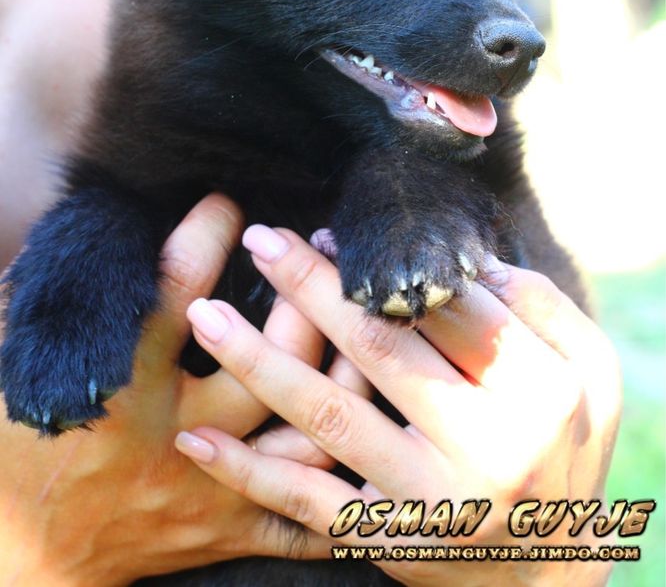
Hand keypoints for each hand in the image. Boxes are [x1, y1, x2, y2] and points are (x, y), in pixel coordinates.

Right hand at [0, 198, 333, 585]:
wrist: (23, 553)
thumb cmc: (17, 442)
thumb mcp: (25, 355)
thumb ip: (63, 292)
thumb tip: (107, 220)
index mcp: (118, 385)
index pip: (177, 289)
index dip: (208, 231)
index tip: (226, 203)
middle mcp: (173, 436)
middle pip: (268, 363)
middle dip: (301, 297)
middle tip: (307, 251)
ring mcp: (210, 488)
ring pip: (306, 434)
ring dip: (343, 374)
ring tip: (357, 319)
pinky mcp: (229, 528)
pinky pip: (310, 518)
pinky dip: (350, 477)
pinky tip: (373, 424)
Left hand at [176, 226, 621, 586]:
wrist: (552, 568)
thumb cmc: (567, 445)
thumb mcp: (588, 370)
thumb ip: (538, 305)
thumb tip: (461, 257)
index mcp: (536, 391)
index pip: (447, 306)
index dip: (388, 263)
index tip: (330, 232)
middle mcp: (486, 446)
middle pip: (381, 347)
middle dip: (313, 286)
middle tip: (263, 238)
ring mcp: (431, 500)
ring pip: (331, 416)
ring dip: (260, 361)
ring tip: (206, 314)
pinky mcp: (388, 541)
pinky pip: (307, 505)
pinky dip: (247, 472)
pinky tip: (195, 437)